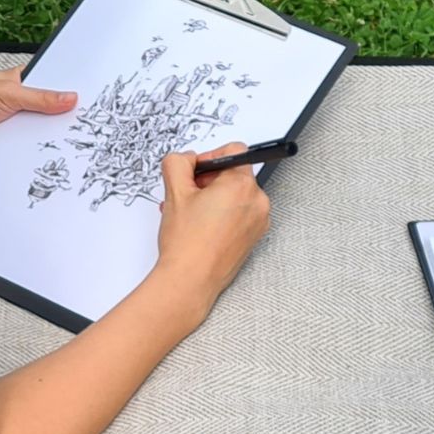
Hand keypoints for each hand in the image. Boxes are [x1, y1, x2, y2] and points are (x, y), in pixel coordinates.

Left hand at [0, 68, 76, 159]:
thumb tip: (69, 97)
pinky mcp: (6, 142)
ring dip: (44, 134)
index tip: (84, 95)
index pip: (46, 81)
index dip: (63, 88)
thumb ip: (40, 97)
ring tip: (66, 139)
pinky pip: (26, 145)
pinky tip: (44, 152)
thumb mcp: (9, 94)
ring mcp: (11, 123)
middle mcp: (15, 101)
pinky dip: (32, 148)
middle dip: (57, 115)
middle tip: (80, 121)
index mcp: (16, 81)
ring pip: (36, 129)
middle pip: (45, 108)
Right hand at [149, 142, 270, 329]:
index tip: (196, 170)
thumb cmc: (186, 243)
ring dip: (212, 198)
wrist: (190, 281)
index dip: (210, 156)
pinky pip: (240, 213)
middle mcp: (257, 201)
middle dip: (208, 180)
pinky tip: (200, 226)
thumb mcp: (174, 192)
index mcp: (242, 185)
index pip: (233, 151)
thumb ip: (178, 163)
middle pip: (234, 174)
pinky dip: (222, 214)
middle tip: (188, 194)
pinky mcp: (254, 236)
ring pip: (235, 195)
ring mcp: (259, 221)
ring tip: (189, 213)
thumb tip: (186, 159)